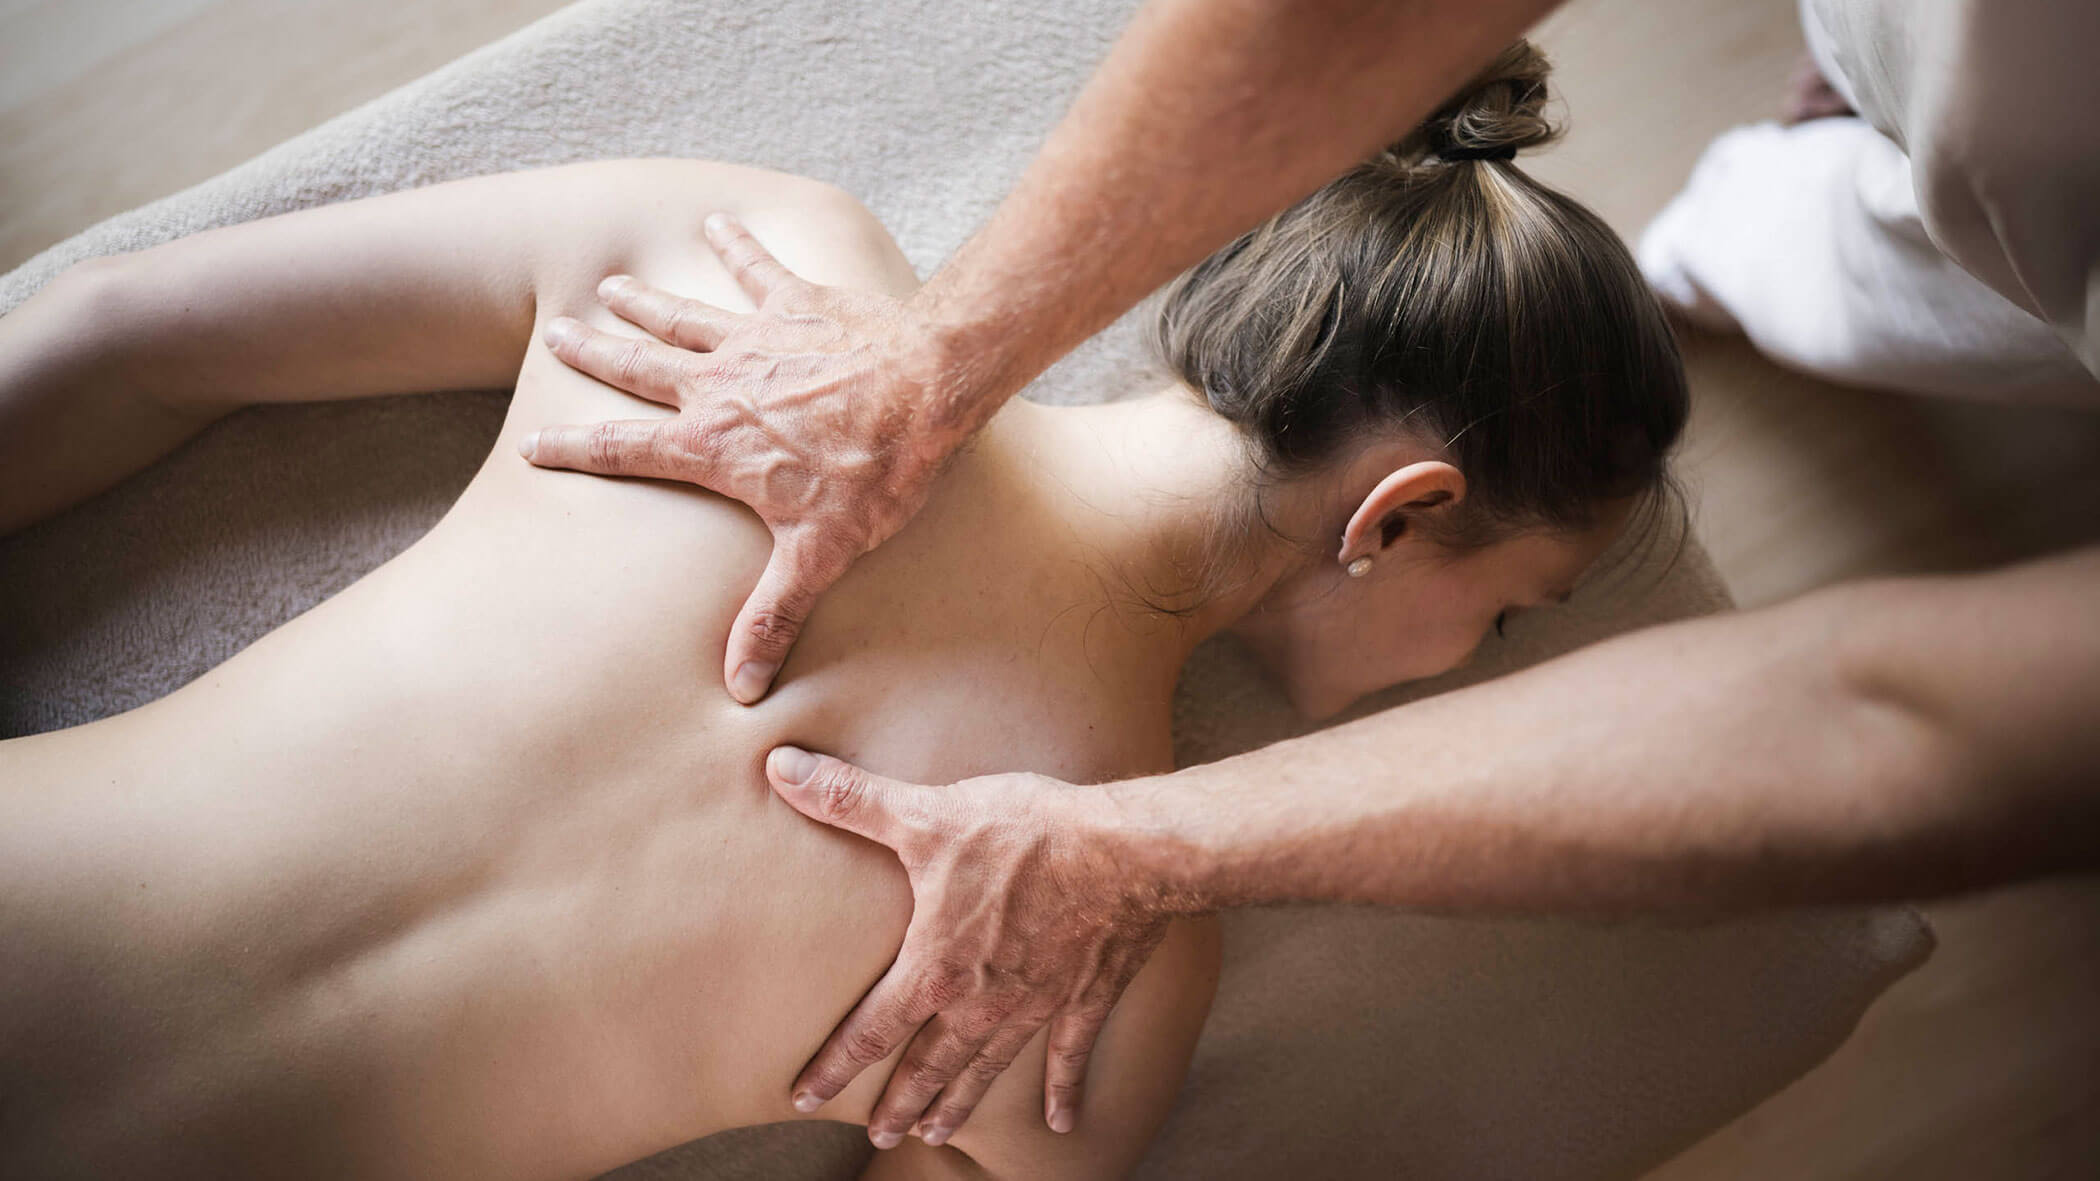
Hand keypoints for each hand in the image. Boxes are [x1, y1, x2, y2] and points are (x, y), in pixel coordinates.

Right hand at [520, 214, 989, 703]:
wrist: (928, 390)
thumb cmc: (875, 475)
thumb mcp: (820, 554)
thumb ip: (775, 616)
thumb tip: (740, 688)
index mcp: (712, 445)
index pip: (625, 451)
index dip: (574, 450)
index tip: (532, 445)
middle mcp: (718, 385)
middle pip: (639, 369)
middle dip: (594, 353)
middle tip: (555, 334)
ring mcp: (756, 338)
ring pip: (683, 316)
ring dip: (645, 302)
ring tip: (610, 287)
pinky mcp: (799, 304)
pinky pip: (757, 269)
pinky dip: (737, 245)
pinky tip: (719, 221)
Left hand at [763, 746, 1174, 1148]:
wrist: (1124, 851)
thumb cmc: (1024, 833)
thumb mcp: (927, 813)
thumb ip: (852, 799)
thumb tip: (781, 770)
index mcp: (937, 967)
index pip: (871, 1028)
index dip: (834, 1065)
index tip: (805, 1099)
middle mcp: (981, 1001)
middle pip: (930, 1064)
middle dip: (901, 1102)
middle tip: (880, 1135)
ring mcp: (1035, 1004)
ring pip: (987, 1067)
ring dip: (959, 1103)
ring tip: (936, 1135)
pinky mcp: (1084, 996)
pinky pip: (1069, 1054)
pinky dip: (1063, 1089)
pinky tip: (1059, 1123)